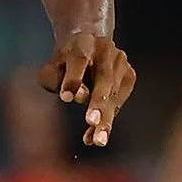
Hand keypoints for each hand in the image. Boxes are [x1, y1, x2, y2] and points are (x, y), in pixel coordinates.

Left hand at [39, 32, 135, 147]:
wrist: (88, 42)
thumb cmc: (64, 61)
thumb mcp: (52, 66)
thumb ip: (56, 79)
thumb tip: (74, 97)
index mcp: (83, 44)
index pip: (79, 60)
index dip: (73, 79)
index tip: (67, 97)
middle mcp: (106, 50)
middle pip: (104, 78)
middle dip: (98, 101)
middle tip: (92, 121)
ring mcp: (121, 62)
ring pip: (114, 92)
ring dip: (106, 117)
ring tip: (98, 139)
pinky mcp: (129, 74)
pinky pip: (120, 99)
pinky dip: (110, 117)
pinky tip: (98, 133)